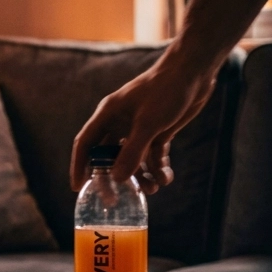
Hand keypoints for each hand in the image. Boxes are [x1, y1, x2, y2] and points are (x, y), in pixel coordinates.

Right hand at [70, 52, 218, 193]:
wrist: (194, 72)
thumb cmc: (165, 91)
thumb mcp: (148, 124)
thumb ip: (132, 152)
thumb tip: (117, 179)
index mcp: (108, 115)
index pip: (85, 144)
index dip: (79, 165)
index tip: (78, 187)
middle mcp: (119, 123)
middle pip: (107, 156)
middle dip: (112, 178)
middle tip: (115, 200)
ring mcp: (139, 128)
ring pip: (132, 159)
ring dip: (140, 176)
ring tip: (152, 189)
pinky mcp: (158, 131)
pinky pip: (152, 156)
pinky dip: (158, 168)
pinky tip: (166, 177)